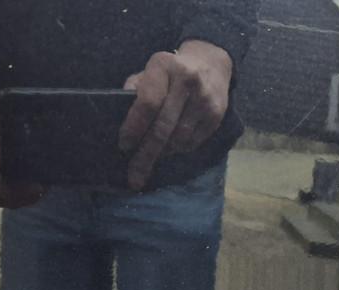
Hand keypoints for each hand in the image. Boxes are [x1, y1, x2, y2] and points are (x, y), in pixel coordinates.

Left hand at [119, 40, 232, 190]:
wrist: (211, 63)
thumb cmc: (171, 72)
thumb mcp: (150, 71)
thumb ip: (135, 90)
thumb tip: (122, 118)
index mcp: (164, 66)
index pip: (148, 103)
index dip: (134, 128)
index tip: (124, 145)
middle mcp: (187, 81)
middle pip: (163, 127)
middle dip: (145, 155)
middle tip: (134, 177)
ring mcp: (204, 99)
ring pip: (178, 139)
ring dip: (161, 154)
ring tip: (150, 159)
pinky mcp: (216, 115)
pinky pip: (192, 143)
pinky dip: (177, 150)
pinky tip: (168, 149)